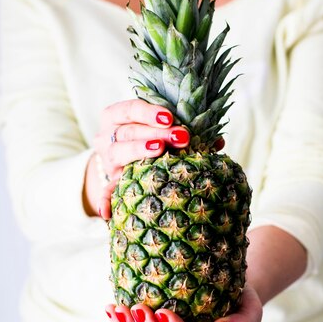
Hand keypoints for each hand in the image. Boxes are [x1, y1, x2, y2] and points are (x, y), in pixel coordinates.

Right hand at [93, 99, 188, 219]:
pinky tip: (107, 212)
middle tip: (182, 137)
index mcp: (118, 117)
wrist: (122, 164)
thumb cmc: (150, 140)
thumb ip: (183, 130)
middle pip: (129, 131)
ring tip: (160, 151)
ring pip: (118, 152)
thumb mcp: (162, 131)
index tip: (170, 117)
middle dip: (156, 132)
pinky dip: (105, 201)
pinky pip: (105, 192)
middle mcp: (108, 136)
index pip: (129, 109)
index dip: (148, 112)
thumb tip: (217, 141)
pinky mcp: (109, 183)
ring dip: (139, 150)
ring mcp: (107, 160)